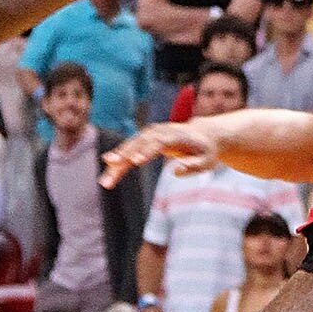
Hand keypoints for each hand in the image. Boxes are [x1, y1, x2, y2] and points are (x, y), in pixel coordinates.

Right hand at [102, 119, 220, 185]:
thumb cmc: (207, 151)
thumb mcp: (207, 161)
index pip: (158, 143)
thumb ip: (194, 166)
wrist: (205, 134)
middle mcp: (160, 132)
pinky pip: (130, 148)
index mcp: (176, 136)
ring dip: (117, 161)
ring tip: (105, 180)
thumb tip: (176, 170)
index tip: (135, 161)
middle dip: (124, 157)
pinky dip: (119, 158)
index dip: (146, 151)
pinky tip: (109, 169)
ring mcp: (151, 133)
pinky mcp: (146, 138)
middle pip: (139, 143)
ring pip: (130, 146)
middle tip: (110, 170)